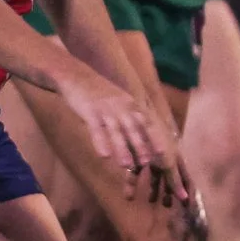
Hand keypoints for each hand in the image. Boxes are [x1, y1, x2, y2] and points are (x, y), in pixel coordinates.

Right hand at [58, 65, 180, 201]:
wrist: (76, 75)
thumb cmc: (99, 92)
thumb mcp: (120, 100)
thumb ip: (130, 115)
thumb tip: (142, 134)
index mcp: (130, 104)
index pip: (147, 122)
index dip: (155, 137)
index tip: (163, 152)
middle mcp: (121, 106)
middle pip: (133, 128)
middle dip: (141, 146)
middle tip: (146, 163)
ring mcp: (105, 109)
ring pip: (116, 131)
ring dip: (122, 149)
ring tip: (127, 165)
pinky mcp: (89, 111)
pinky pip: (96, 129)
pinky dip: (101, 142)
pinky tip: (104, 156)